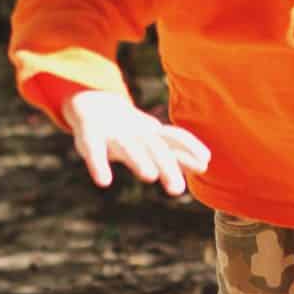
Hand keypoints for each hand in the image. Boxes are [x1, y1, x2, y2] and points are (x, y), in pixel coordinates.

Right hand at [61, 89, 210, 197]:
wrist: (93, 103)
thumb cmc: (129, 130)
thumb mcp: (152, 139)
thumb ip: (175, 152)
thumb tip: (205, 163)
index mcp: (151, 134)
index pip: (173, 139)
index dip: (188, 148)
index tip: (205, 163)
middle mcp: (135, 133)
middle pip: (153, 148)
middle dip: (167, 166)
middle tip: (177, 189)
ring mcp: (112, 135)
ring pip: (128, 148)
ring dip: (138, 160)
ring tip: (149, 175)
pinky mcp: (88, 137)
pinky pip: (93, 152)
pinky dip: (98, 165)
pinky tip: (103, 181)